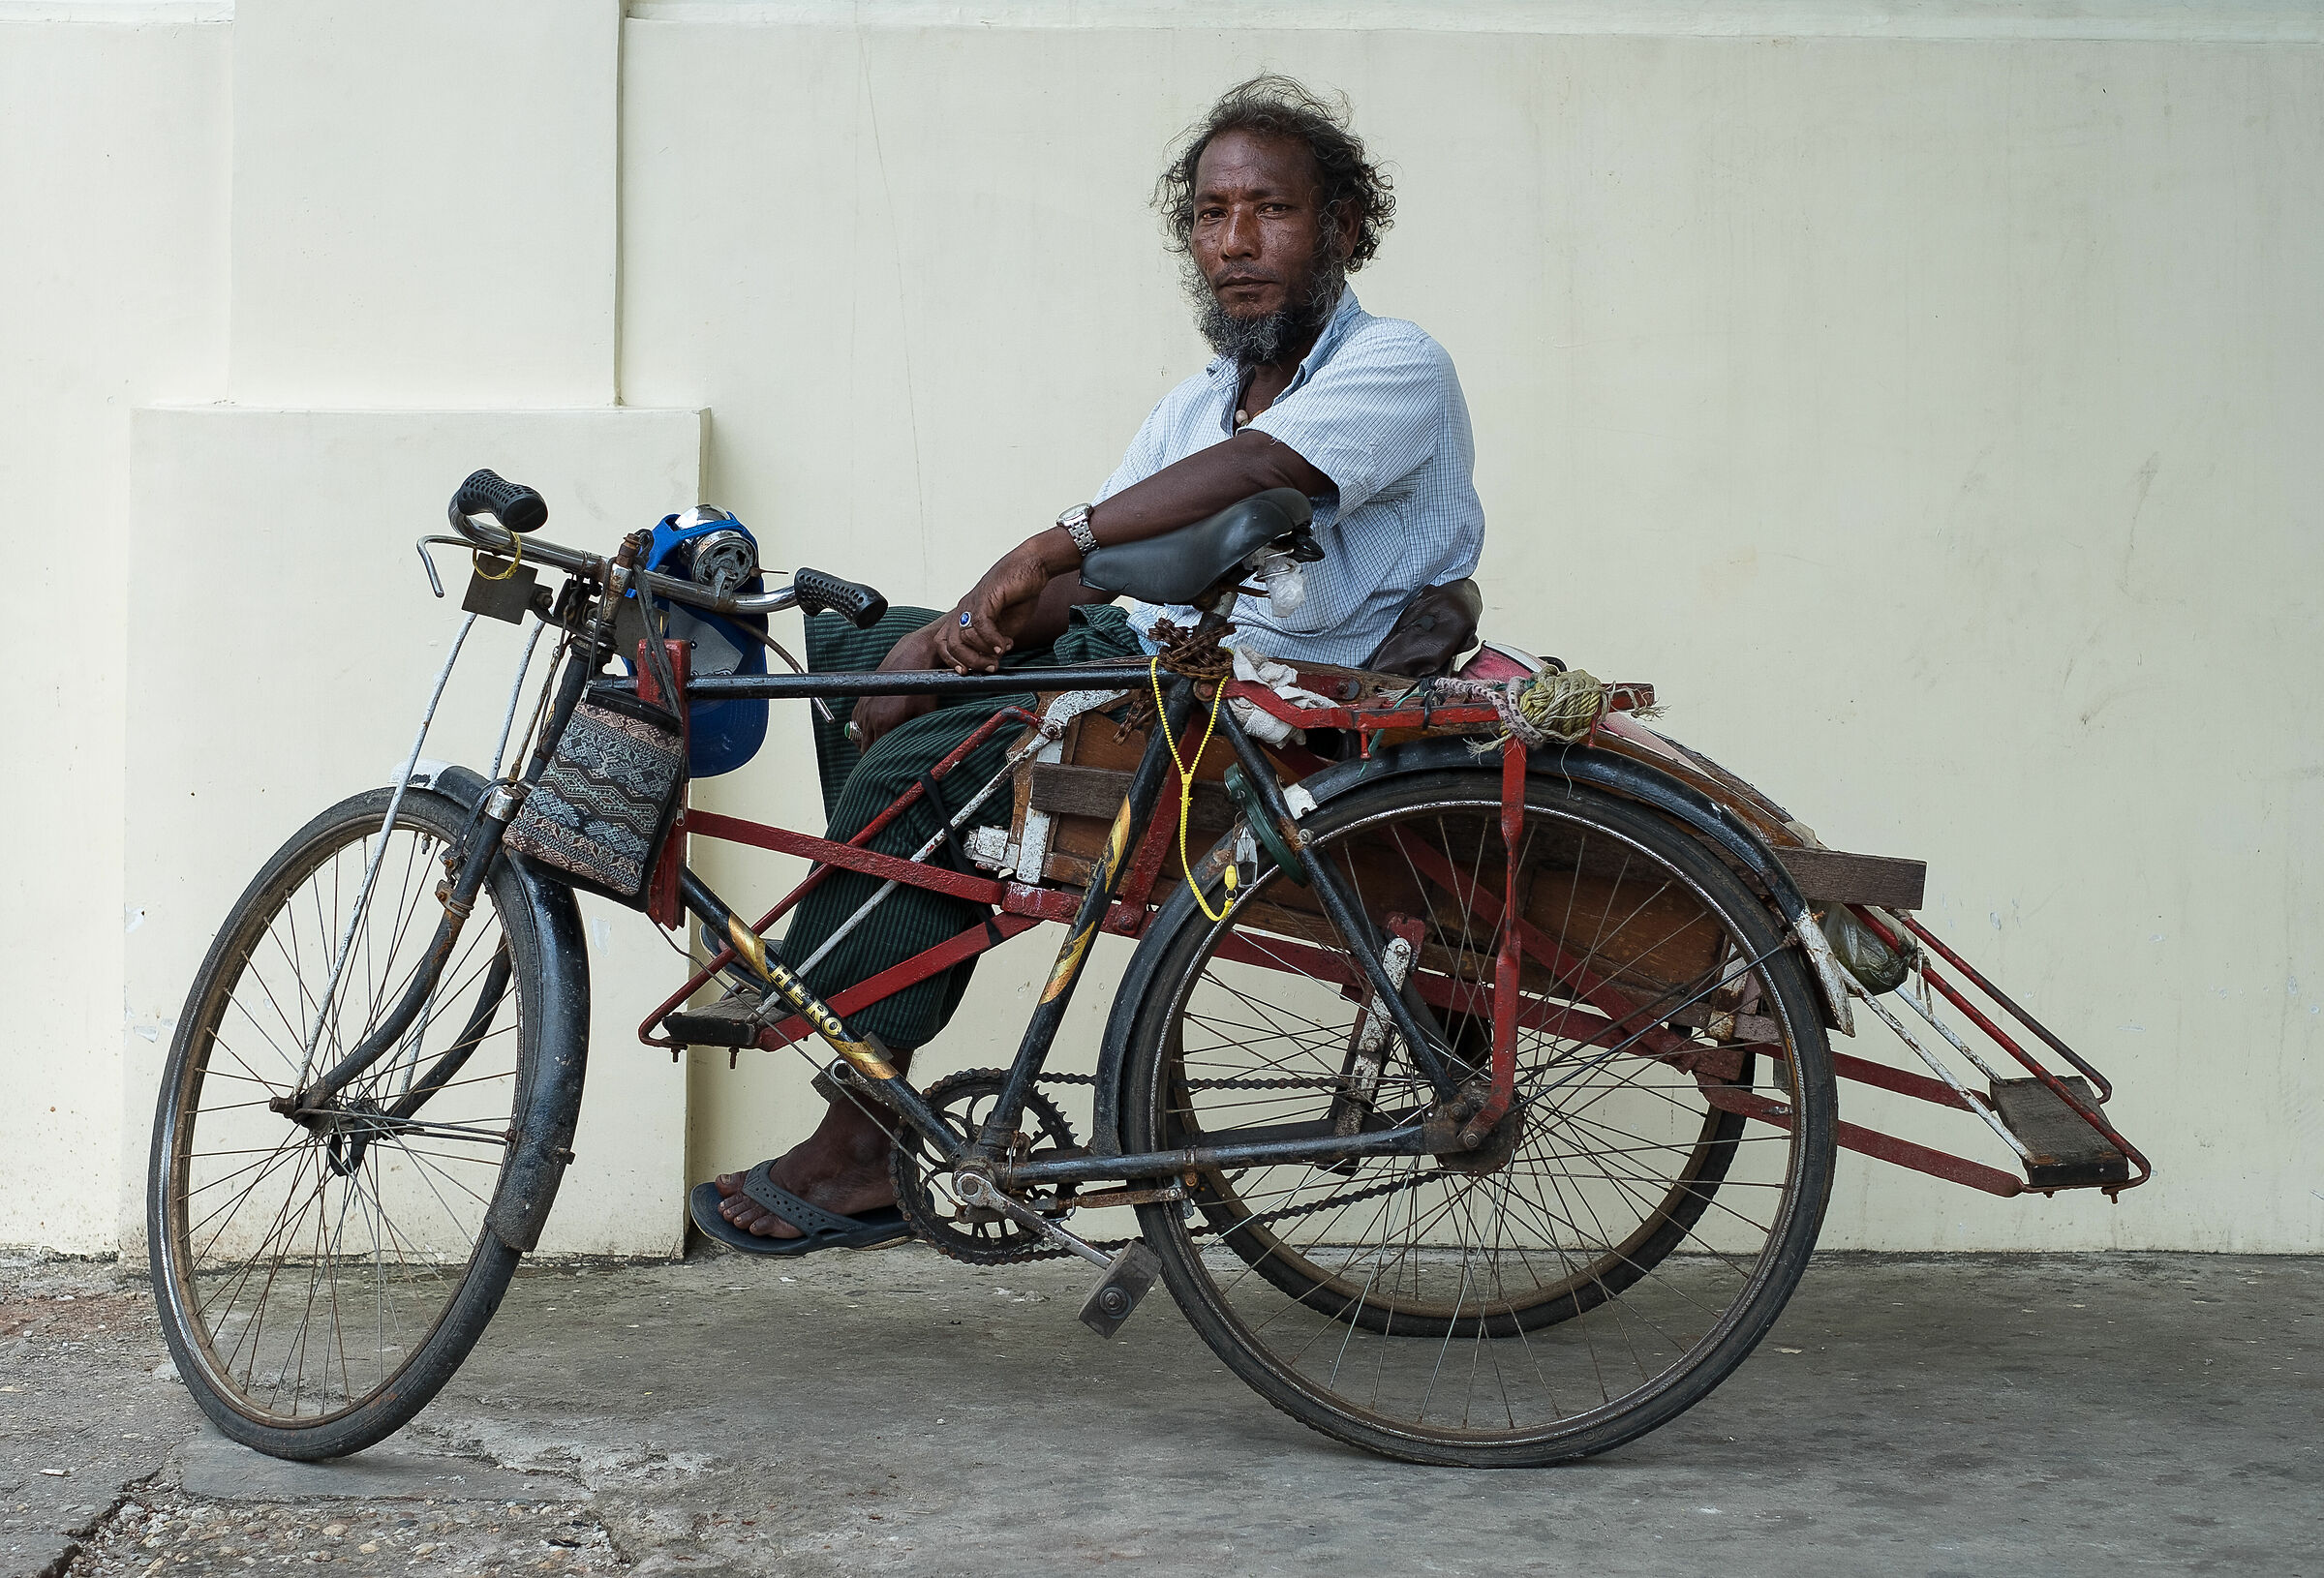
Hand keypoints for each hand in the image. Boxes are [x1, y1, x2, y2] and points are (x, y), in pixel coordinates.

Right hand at [845, 625, 943, 751]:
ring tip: (876, 751)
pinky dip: (861, 730)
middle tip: (882, 763)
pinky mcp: (862, 699)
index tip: (887, 768)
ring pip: (858, 736)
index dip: (882, 762)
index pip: (877, 752)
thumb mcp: (925, 712)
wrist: (912, 656)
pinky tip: (871, 733)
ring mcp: (863, 707)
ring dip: (865, 743)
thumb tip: (921, 748)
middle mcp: (870, 716)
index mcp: (884, 722)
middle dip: (872, 756)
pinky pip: (855, 723)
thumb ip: (918, 732)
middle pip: (865, 747)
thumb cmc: (921, 684)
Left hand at [931, 540, 1054, 673]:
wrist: (1033, 565)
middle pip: (950, 644)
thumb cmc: (1020, 591)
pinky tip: (1003, 645)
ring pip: (964, 637)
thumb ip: (996, 639)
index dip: (952, 660)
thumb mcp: (1006, 622)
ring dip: (983, 652)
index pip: (944, 642)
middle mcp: (964, 608)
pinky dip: (991, 639)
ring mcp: (973, 602)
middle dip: (969, 662)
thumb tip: (994, 656)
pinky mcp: (986, 598)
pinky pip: (980, 624)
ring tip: (1000, 654)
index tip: (968, 672)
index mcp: (965, 614)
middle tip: (989, 666)